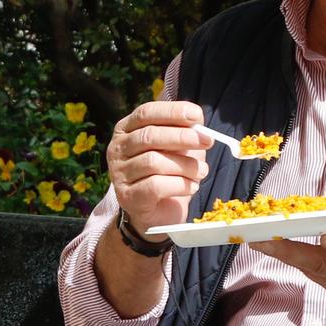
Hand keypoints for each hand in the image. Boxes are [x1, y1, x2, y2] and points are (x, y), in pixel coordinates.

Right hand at [105, 100, 209, 238]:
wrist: (159, 212)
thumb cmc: (168, 173)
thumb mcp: (178, 148)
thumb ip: (184, 132)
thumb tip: (197, 122)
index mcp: (127, 130)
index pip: (146, 113)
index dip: (172, 112)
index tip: (197, 116)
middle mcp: (117, 149)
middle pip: (149, 136)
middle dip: (182, 137)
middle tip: (207, 141)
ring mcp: (119, 173)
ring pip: (154, 162)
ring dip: (185, 166)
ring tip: (201, 172)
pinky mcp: (127, 196)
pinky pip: (156, 186)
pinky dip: (180, 185)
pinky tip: (192, 187)